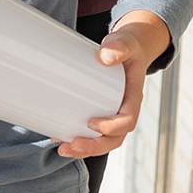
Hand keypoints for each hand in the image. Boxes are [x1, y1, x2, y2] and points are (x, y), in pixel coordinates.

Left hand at [57, 10, 171, 158]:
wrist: (127, 48)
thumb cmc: (127, 47)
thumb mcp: (126, 44)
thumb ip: (119, 48)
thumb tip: (105, 57)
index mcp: (133, 98)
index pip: (128, 120)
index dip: (112, 127)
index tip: (92, 123)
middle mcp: (124, 110)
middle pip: (115, 138)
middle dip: (95, 146)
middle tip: (73, 146)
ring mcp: (112, 112)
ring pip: (104, 139)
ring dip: (85, 148)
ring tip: (63, 149)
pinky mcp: (100, 110)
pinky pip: (92, 131)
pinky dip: (78, 138)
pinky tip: (59, 137)